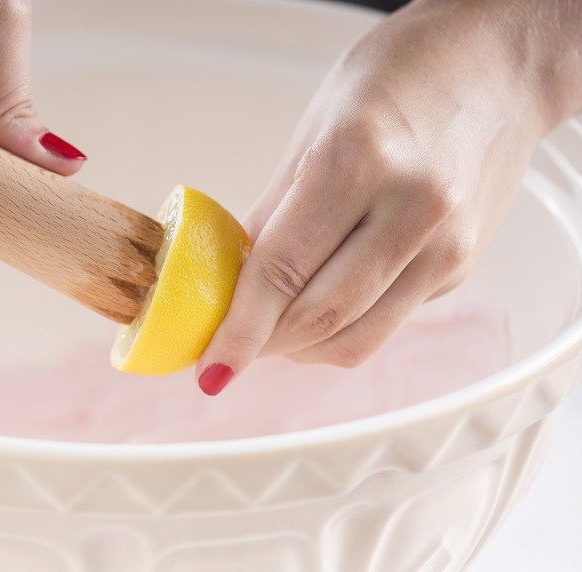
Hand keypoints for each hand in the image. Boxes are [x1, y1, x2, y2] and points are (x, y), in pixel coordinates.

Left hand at [197, 0, 581, 393]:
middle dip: (265, 345)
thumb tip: (232, 277)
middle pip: (320, 317)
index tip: (211, 367)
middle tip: (234, 345)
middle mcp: (411, 210)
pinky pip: (388, 320)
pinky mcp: (461, 267)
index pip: (282, 271)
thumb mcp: (314, 129)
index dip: (239, 330)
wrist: (499, 65)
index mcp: (358, 160)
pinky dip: (345, 326)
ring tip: (275, 330)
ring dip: (304, 348)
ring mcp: (445, 245)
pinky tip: (326, 300)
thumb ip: (272, 211)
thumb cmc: (400, 77)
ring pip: (358, 339)